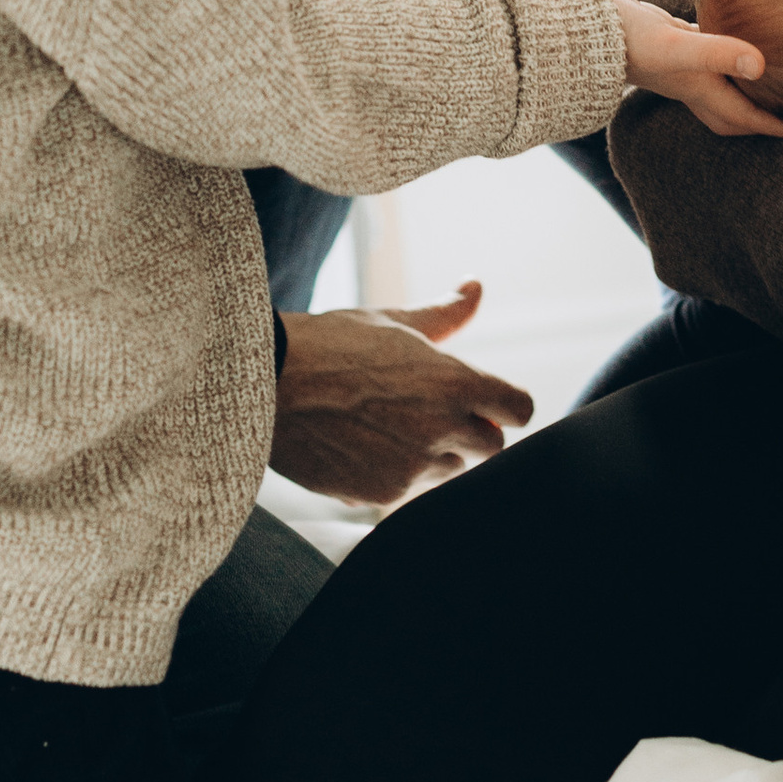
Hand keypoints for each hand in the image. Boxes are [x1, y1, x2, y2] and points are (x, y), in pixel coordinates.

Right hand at [270, 284, 531, 507]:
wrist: (263, 385)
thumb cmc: (328, 344)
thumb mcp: (391, 321)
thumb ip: (445, 314)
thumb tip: (476, 287)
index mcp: (454, 380)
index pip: (519, 408)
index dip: (507, 404)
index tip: (491, 402)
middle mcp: (441, 428)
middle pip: (492, 446)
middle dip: (474, 432)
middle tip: (434, 413)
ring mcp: (412, 467)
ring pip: (449, 470)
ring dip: (433, 454)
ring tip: (387, 424)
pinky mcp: (380, 494)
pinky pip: (406, 489)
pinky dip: (394, 473)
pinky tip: (360, 445)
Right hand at [616, 0, 782, 138]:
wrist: (588, 29)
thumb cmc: (631, 40)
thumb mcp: (677, 46)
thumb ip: (718, 53)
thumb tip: (761, 65)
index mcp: (699, 89)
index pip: (745, 116)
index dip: (776, 125)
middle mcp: (693, 85)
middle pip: (732, 115)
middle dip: (760, 123)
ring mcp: (681, 69)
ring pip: (721, 91)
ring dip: (744, 96)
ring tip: (769, 89)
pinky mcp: (673, 47)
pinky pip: (709, 61)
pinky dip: (727, 61)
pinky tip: (734, 42)